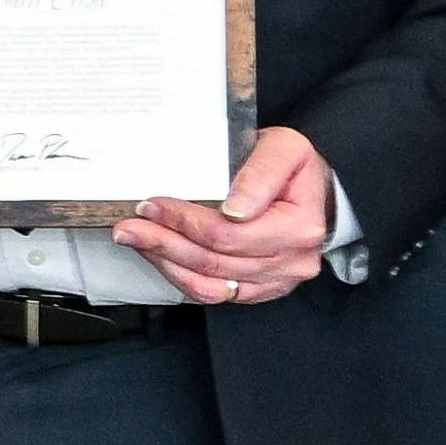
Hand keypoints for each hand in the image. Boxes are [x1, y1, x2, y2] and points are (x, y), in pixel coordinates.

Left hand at [112, 127, 338, 306]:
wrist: (316, 194)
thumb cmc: (297, 169)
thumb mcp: (285, 150)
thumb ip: (260, 173)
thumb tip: (235, 208)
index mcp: (300, 227)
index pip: (229, 233)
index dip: (184, 221)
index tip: (152, 205)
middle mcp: (292, 261)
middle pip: (214, 260)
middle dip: (164, 242)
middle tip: (128, 227)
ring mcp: (276, 281)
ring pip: (210, 283)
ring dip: (166, 262)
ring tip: (136, 241)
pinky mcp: (260, 290)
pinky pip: (215, 294)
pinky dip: (182, 278)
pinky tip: (160, 258)